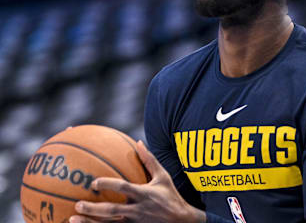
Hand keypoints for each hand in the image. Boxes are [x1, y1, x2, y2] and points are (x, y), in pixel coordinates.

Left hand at [69, 140, 205, 222]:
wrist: (182, 222)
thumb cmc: (171, 196)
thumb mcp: (163, 176)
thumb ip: (149, 160)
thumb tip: (138, 142)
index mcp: (143, 194)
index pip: (123, 188)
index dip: (108, 184)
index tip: (93, 182)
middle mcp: (137, 210)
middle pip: (112, 211)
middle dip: (93, 209)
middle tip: (77, 204)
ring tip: (72, 220)